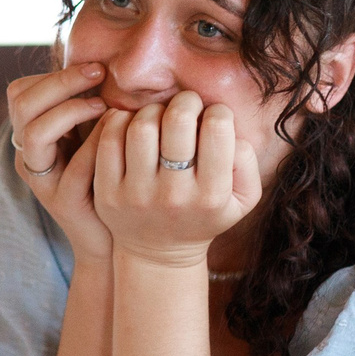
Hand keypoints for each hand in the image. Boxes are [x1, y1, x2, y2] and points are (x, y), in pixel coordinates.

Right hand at [6, 62, 110, 261]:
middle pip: (22, 105)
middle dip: (61, 83)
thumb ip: (94, 104)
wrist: (116, 238)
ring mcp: (43, 181)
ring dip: (70, 110)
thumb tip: (111, 59)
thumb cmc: (112, 179)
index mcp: (33, 136)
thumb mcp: (97, 135)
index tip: (96, 68)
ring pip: (34, 133)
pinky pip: (74, 166)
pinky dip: (97, 143)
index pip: (20, 92)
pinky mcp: (63, 203)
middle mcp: (30, 157)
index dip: (53, 75)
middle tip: (99, 74)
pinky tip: (119, 134)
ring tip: (104, 106)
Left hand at [92, 91, 258, 267]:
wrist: (160, 254)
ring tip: (160, 117)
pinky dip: (120, 121)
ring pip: (142, 126)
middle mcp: (174, 195)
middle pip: (177, 120)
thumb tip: (228, 126)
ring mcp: (136, 195)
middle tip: (186, 105)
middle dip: (186, 101)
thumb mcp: (243, 199)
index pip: (217, 129)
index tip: (213, 117)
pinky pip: (109, 140)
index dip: (218, 112)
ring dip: (153, 110)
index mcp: (211, 195)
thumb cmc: (205, 215)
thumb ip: (247, 161)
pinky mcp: (108, 193)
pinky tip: (132, 124)